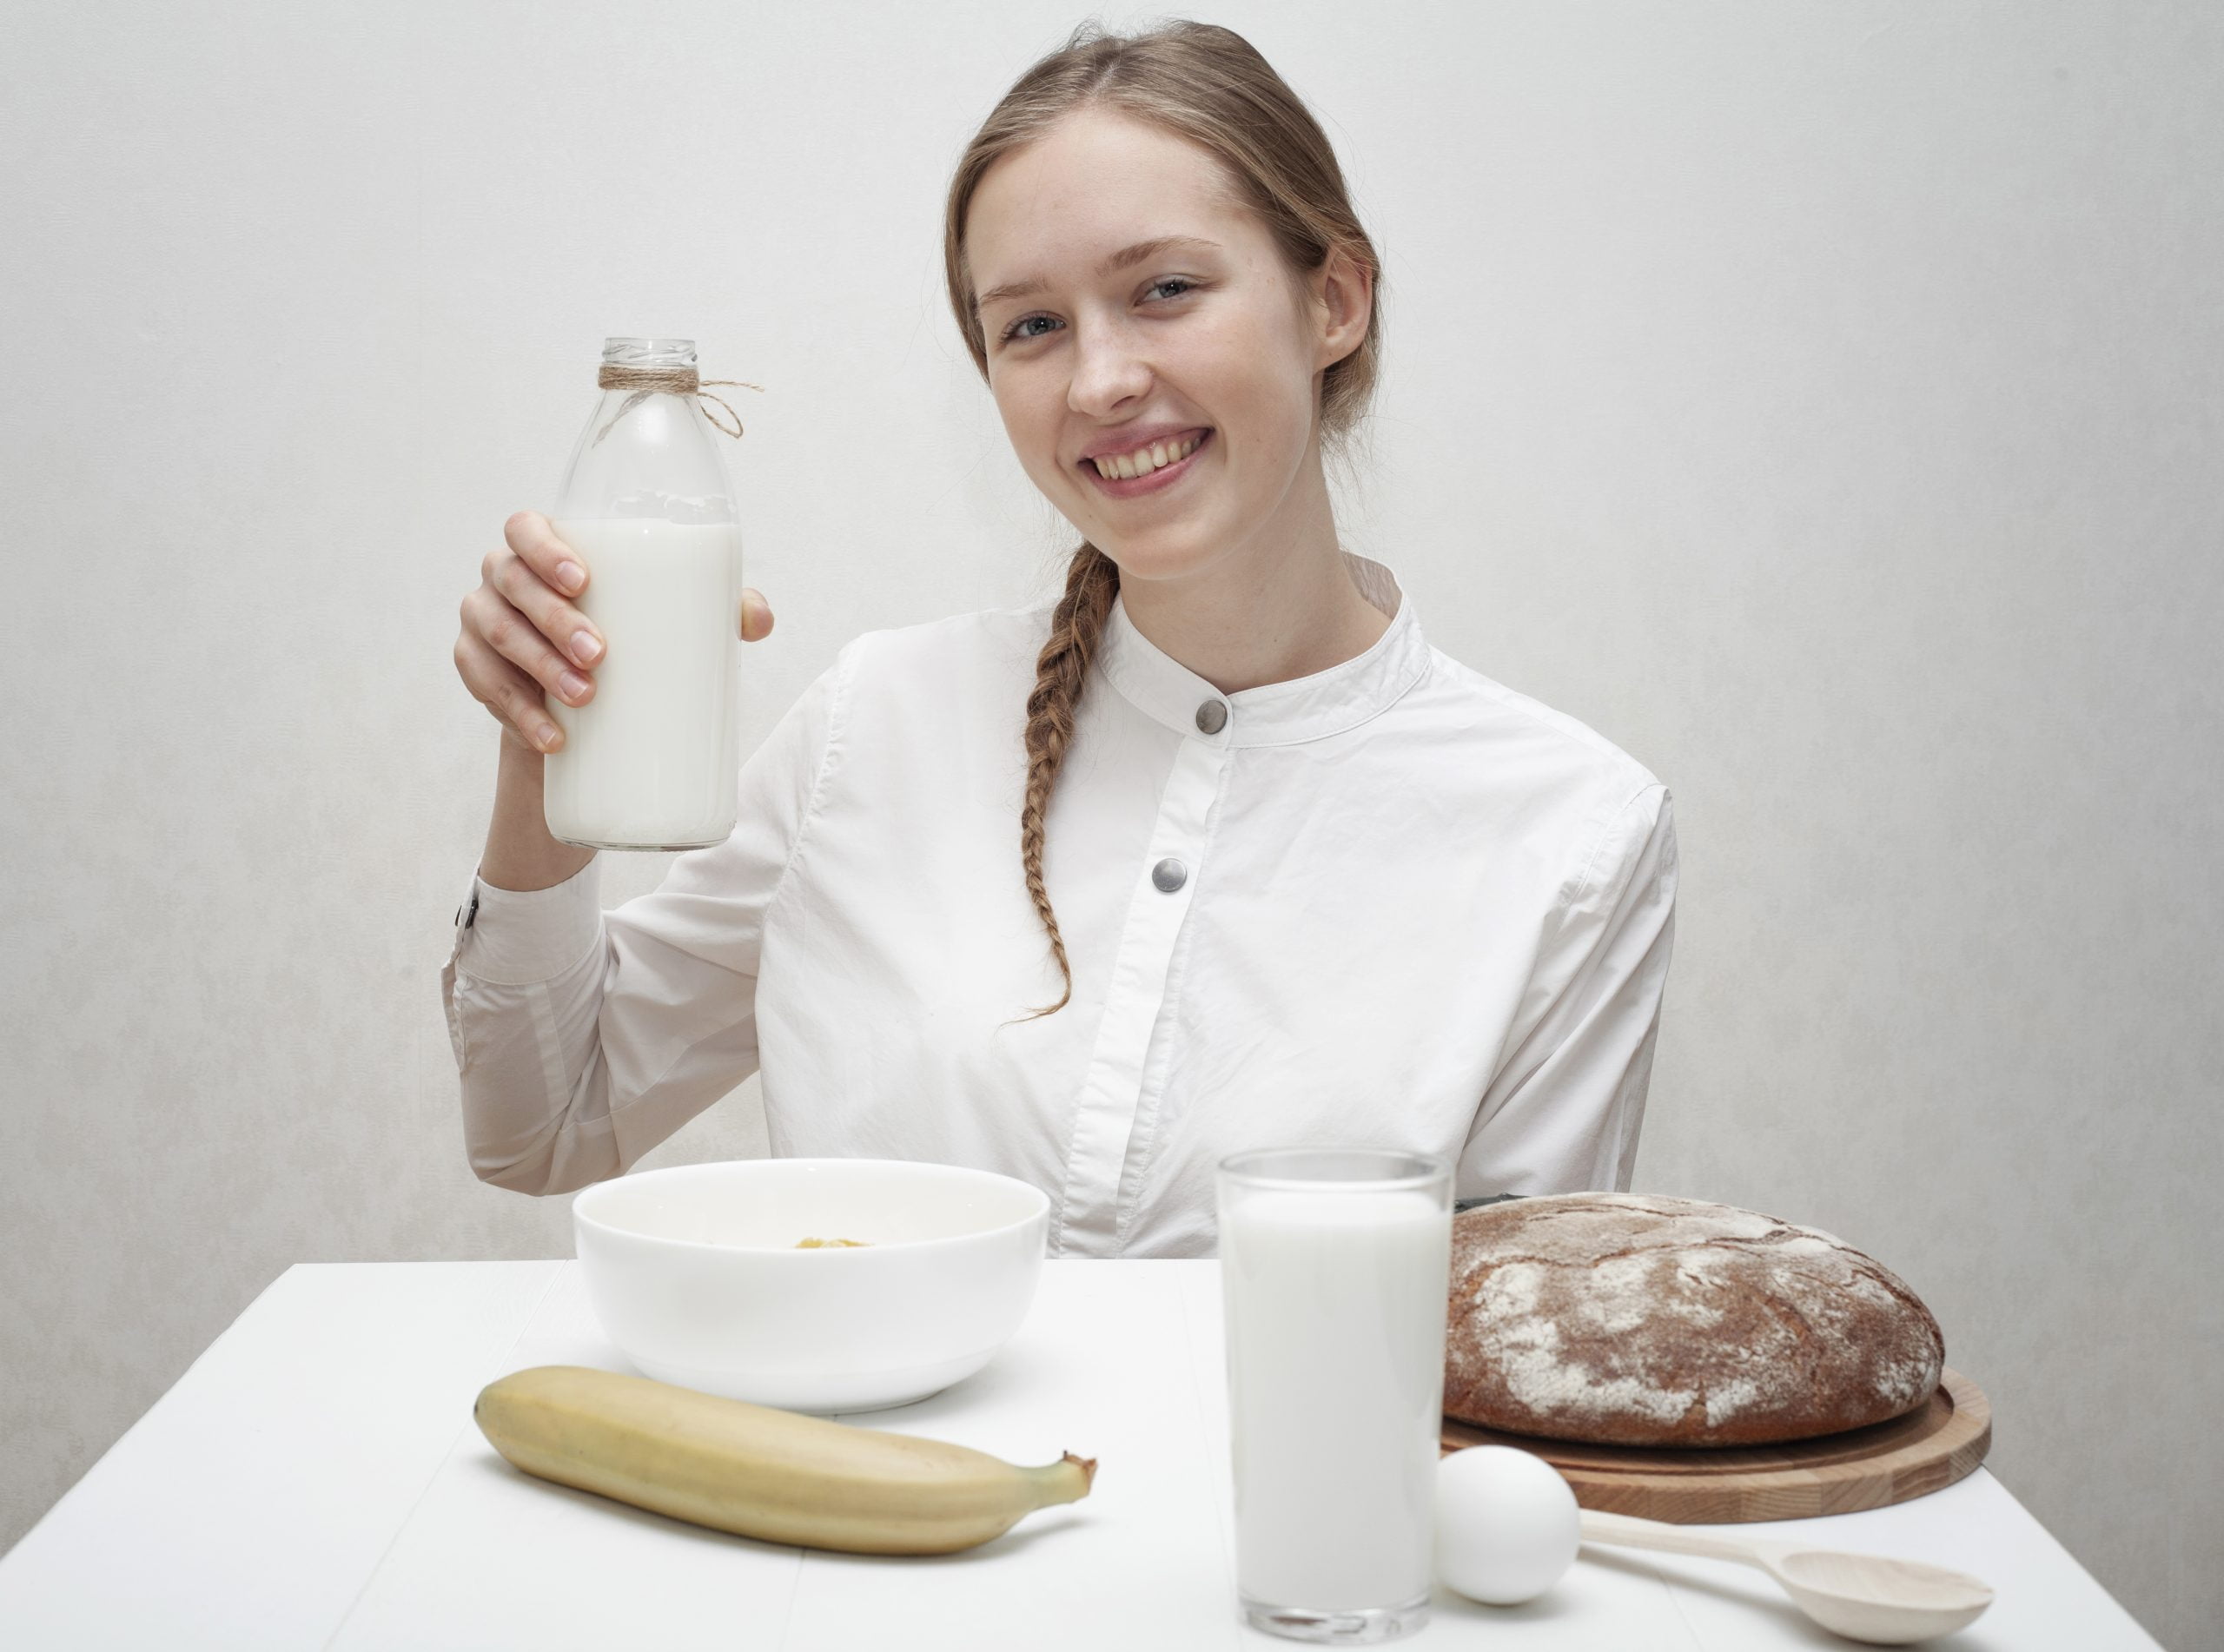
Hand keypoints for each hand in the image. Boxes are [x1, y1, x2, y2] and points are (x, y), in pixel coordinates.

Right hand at [455, 511, 774, 753]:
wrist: (581, 705)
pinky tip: (550, 736)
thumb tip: (759, 618)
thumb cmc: (627, 635)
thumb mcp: (666, 618)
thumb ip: (715, 609)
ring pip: (496, 636)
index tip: (583, 581)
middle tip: (599, 656)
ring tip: (583, 698)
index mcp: (543, 548)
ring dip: (536, 668)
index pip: (526, 528)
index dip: (545, 549)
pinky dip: (517, 713)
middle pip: (512, 583)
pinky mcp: (475, 670)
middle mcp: (503, 578)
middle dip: (553, 619)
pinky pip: (482, 687)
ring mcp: (482, 623)